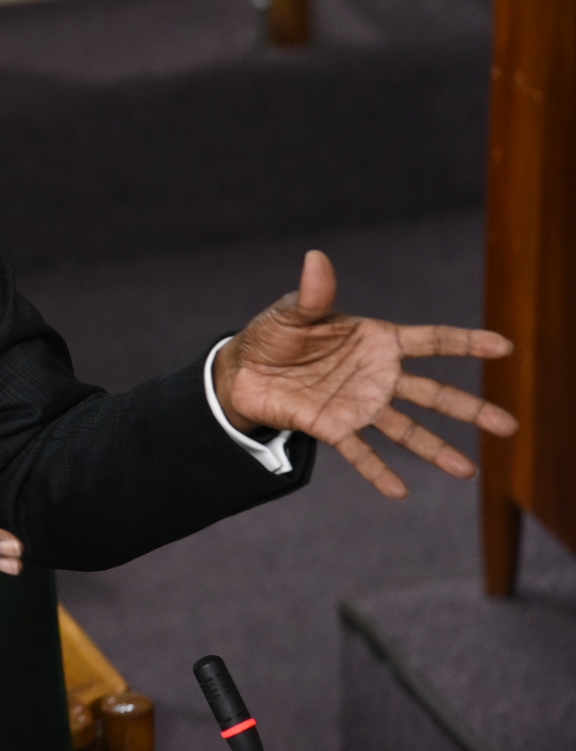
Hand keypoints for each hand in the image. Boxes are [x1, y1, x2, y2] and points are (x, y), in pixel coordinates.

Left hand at [214, 249, 516, 498]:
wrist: (243, 370)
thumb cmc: (275, 334)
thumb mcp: (291, 312)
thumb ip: (312, 295)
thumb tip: (316, 259)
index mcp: (376, 341)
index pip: (431, 341)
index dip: (466, 343)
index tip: (504, 347)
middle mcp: (377, 376)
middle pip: (433, 394)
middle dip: (470, 409)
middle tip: (508, 426)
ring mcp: (360, 405)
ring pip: (406, 429)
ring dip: (435, 449)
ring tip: (466, 470)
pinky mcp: (334, 428)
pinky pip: (360, 452)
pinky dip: (377, 471)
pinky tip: (399, 491)